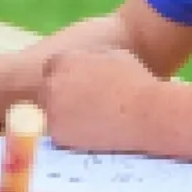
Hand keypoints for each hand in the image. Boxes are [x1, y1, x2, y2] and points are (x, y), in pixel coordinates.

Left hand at [41, 48, 160, 151]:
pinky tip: (92, 134)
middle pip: (46, 91)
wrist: (144, 113)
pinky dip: (72, 135)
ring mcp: (52, 112)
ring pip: (52, 114)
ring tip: (91, 121)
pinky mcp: (58, 136)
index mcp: (63, 60)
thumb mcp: (112, 55)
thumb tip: (87, 62)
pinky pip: (60, 134)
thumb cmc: (134, 81)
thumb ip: (91, 57)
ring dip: (65, 116)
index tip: (76, 85)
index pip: (51, 67)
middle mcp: (51, 85)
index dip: (64, 76)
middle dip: (60, 96)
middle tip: (82, 106)